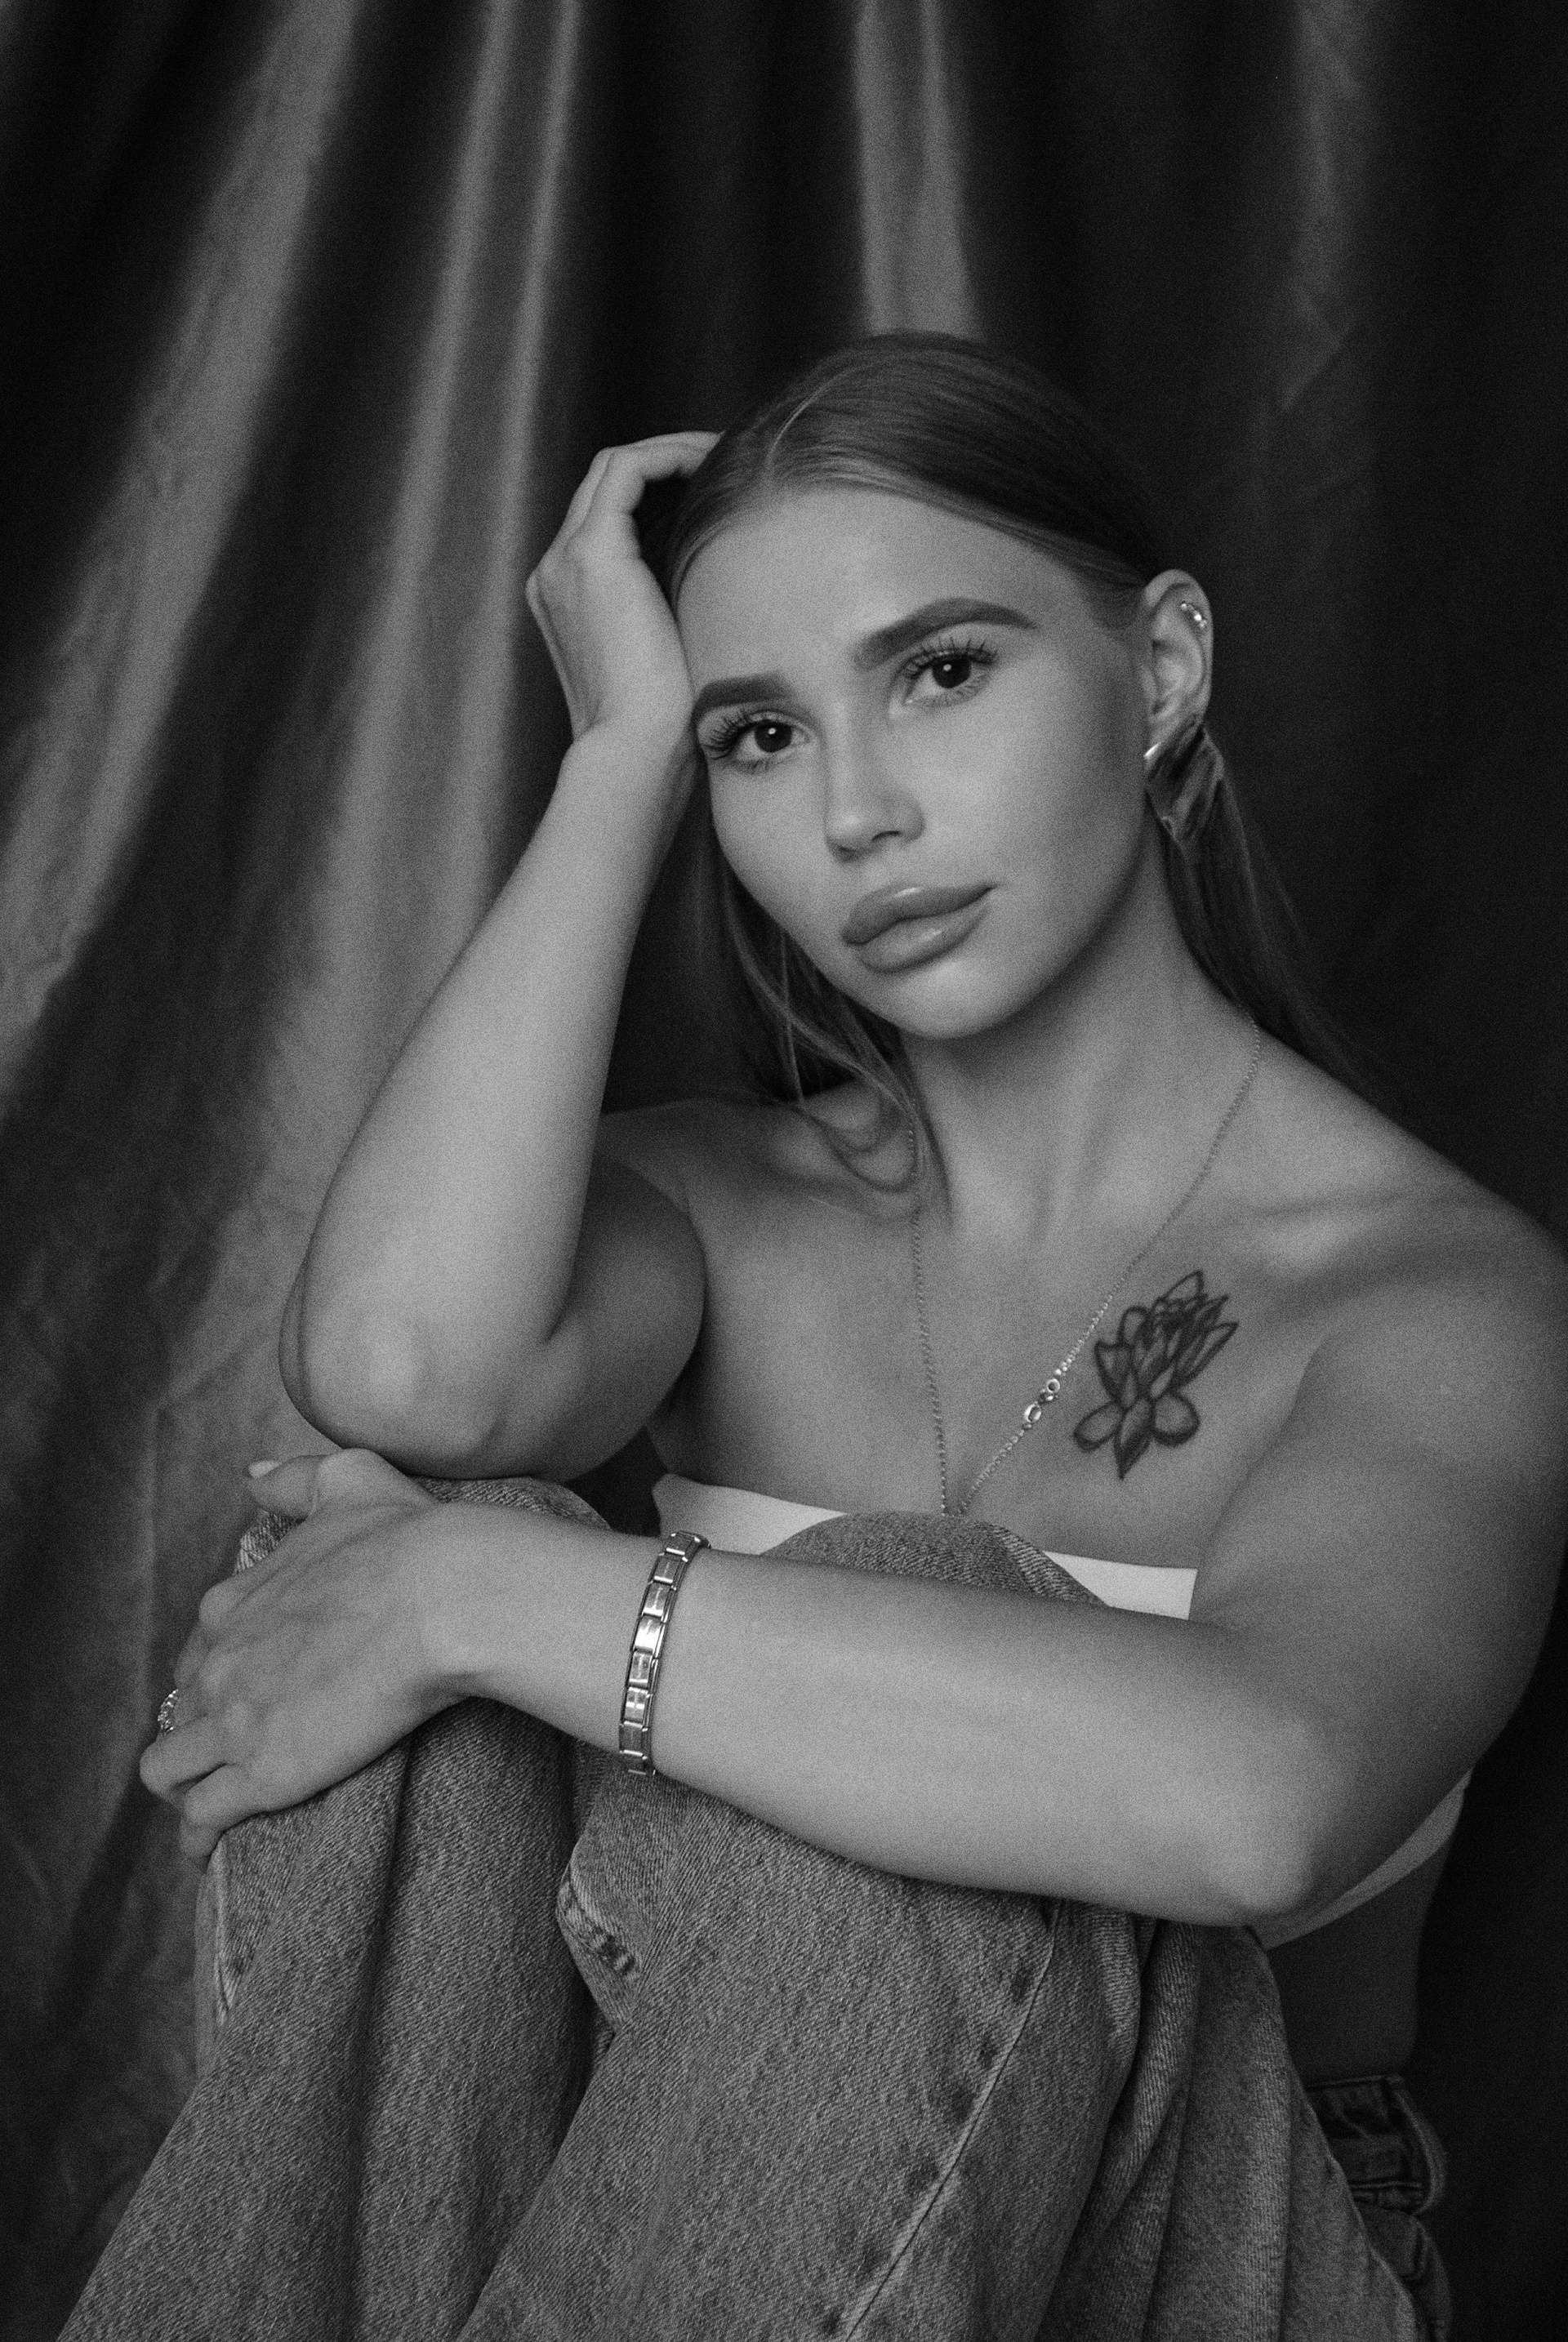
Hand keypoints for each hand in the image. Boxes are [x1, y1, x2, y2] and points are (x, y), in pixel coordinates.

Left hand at [141, 1449, 446, 1862]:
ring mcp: (234, 1720)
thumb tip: (252, 1474)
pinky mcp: (261, 1773)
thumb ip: (295, 1479)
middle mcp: (221, 1660)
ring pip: (169, 1769)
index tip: (249, 1687)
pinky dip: (197, 1838)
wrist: (444, 1598)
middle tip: (242, 1749)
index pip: (202, 1647)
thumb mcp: (348, 1480)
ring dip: (184, 1786)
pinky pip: (200, 1820)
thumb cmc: (409, 1539)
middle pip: (182, 1708)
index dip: (221, 1669)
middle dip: (202, 1729)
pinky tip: (207, 1850)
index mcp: (238, 1600)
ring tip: (209, 1806)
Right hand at [526, 433, 717, 745]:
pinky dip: (670, 457)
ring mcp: (566, 560)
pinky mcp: (592, 554)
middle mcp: (557, 573)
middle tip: (728, 461)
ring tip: (726, 456)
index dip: (662, 491)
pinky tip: (715, 464)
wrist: (636, 757)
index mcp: (570, 600)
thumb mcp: (675, 658)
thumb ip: (682, 614)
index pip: (609, 517)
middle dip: (669, 463)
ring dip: (672, 452)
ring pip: (614, 468)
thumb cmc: (666, 730)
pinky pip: (627, 470)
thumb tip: (736, 587)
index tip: (716, 491)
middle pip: (607, 484)